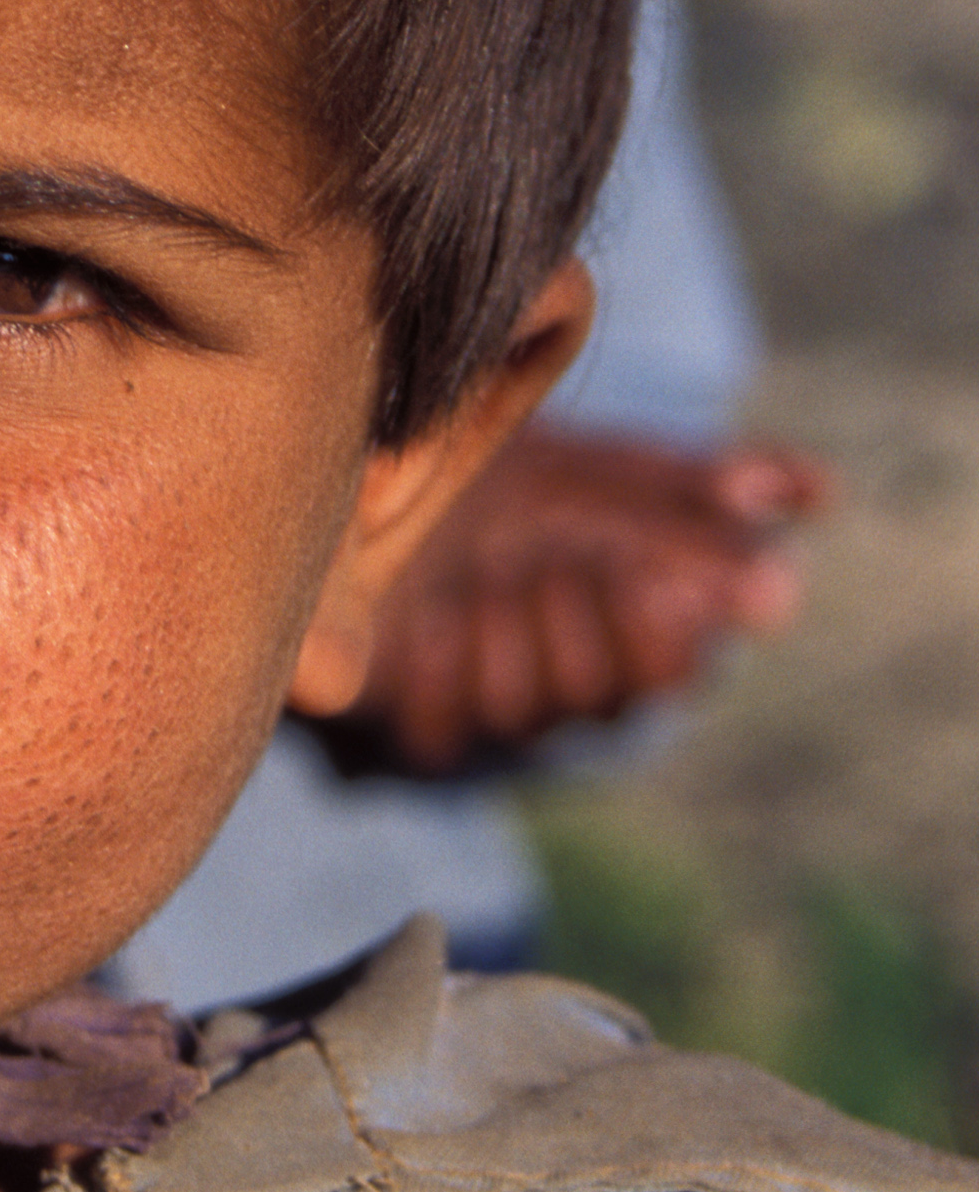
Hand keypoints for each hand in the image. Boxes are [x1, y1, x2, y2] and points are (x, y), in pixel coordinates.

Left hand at [340, 425, 827, 772]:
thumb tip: (818, 495)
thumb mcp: (608, 465)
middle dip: (569, 603)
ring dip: (498, 617)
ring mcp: (504, 710)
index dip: (656, 622)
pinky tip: (424, 609)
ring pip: (522, 706)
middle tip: (543, 542)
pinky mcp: (426, 726)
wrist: (372, 484)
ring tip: (478, 560)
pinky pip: (441, 726)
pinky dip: (431, 655)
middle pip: (600, 693)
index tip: (638, 568)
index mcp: (642, 629)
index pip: (680, 667)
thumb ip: (701, 484)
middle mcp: (583, 684)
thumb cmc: (510, 477)